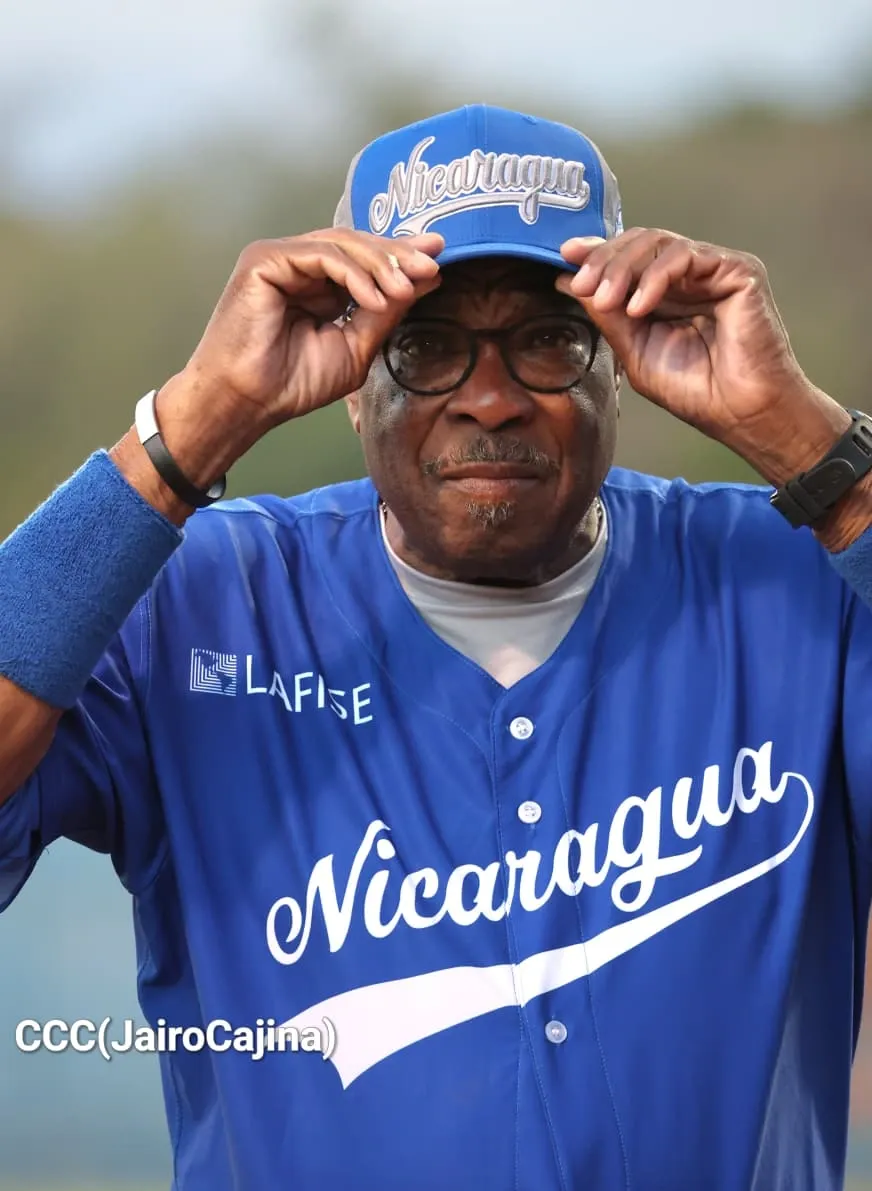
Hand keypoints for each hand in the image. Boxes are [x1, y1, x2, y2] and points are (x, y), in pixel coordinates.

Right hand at [152, 229, 443, 482]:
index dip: (400, 258)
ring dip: (380, 265)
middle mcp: (298, 266)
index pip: (365, 260)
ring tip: (406, 289)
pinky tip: (374, 296)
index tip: (437, 263)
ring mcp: (279, 259)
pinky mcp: (264, 260)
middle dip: (397, 255)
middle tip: (431, 267)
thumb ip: (385, 312)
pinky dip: (352, 272)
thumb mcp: (355, 346)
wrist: (249, 402)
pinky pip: (319, 255)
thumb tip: (425, 279)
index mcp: (319, 285)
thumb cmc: (292, 382)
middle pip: (356, 244)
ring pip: (341, 244)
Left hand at [557, 228, 848, 470]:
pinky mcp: (738, 270)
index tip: (565, 256)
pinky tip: (640, 306)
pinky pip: (687, 254)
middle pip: (640, 242)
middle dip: (605, 261)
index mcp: (667, 293)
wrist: (740, 412)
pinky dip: (656, 277)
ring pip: (659, 242)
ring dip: (624, 267)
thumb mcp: (634, 350)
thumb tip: (567, 281)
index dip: (597, 252)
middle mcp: (692, 275)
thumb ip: (607, 315)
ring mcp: (715, 270)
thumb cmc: (696, 390)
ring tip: (608, 301)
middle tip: (583, 286)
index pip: (629, 258)